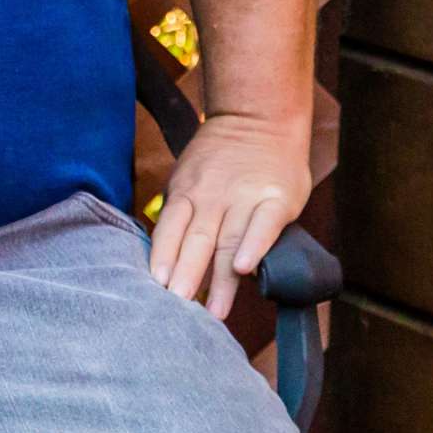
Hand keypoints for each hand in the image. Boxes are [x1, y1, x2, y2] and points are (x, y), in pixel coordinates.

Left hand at [150, 112, 310, 319]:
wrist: (258, 119)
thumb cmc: (218, 160)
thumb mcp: (188, 179)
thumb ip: (181, 215)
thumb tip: (165, 259)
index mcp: (185, 192)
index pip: (169, 230)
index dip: (162, 258)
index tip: (155, 289)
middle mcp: (212, 196)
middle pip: (196, 240)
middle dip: (186, 276)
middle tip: (176, 310)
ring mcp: (244, 196)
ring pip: (229, 241)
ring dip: (221, 279)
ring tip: (214, 312)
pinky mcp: (277, 199)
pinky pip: (264, 226)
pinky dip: (255, 246)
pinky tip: (246, 270)